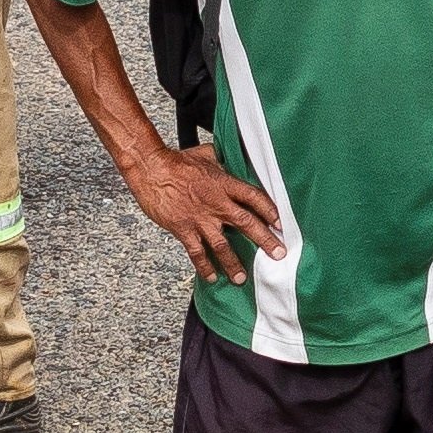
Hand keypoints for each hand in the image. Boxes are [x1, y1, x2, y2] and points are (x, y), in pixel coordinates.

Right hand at [124, 142, 288, 284]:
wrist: (151, 169)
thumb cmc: (176, 161)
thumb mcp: (206, 155)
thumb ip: (222, 162)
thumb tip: (232, 158)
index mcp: (224, 184)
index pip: (254, 198)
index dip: (270, 210)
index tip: (281, 223)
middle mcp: (217, 203)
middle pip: (247, 224)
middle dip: (265, 240)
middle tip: (278, 254)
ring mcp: (200, 218)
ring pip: (223, 245)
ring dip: (234, 263)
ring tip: (241, 277)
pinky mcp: (183, 229)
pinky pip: (197, 252)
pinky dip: (204, 266)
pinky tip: (211, 276)